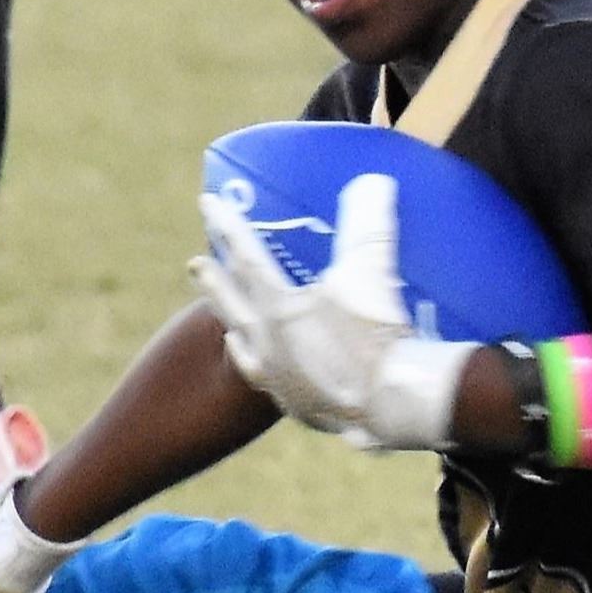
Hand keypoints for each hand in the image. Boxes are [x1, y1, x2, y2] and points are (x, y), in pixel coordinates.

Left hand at [193, 174, 473, 449]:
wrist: (395, 405)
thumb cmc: (378, 337)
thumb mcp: (372, 271)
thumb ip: (366, 224)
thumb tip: (371, 182)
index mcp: (278, 309)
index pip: (245, 257)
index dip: (227, 226)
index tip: (207, 203)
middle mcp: (268, 347)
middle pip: (232, 306)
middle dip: (214, 282)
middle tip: (196, 264)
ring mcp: (281, 383)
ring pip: (246, 351)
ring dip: (236, 330)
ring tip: (231, 327)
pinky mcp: (303, 410)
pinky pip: (273, 386)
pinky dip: (268, 370)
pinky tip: (276, 372)